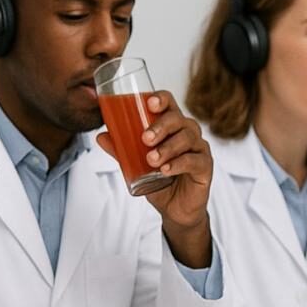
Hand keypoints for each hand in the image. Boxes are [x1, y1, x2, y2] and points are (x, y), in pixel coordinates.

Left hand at [97, 90, 213, 267]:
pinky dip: (179, 164)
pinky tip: (166, 169)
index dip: (162, 99)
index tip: (149, 103)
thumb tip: (101, 136)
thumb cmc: (158, 179)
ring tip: (151, 159)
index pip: (169, 104)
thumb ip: (120, 150)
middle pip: (178, 119)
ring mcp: (199, 148)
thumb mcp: (135, 164)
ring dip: (167, 148)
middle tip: (145, 138)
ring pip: (187, 138)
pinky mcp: (205, 167)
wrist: (174, 208)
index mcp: (172, 126)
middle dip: (160, 126)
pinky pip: (194, 160)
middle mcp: (188, 132)